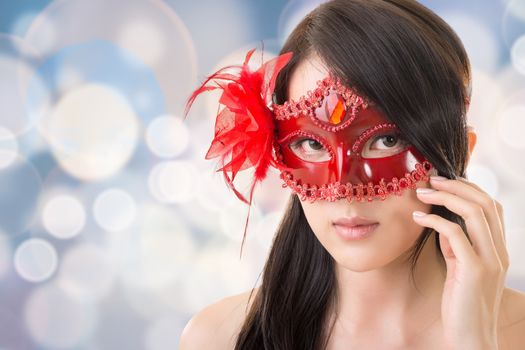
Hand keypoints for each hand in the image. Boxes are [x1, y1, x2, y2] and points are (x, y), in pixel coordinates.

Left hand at [412, 175, 508, 349]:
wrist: (471, 338)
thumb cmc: (461, 303)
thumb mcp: (460, 268)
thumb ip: (456, 246)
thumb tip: (442, 224)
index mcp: (498, 249)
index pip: (492, 207)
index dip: (470, 188)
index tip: (444, 181)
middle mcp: (499, 251)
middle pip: (486, 203)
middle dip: (457, 186)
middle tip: (431, 179)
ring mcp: (490, 260)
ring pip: (475, 213)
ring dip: (446, 197)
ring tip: (421, 192)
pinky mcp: (475, 271)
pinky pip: (455, 235)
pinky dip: (435, 221)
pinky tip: (418, 217)